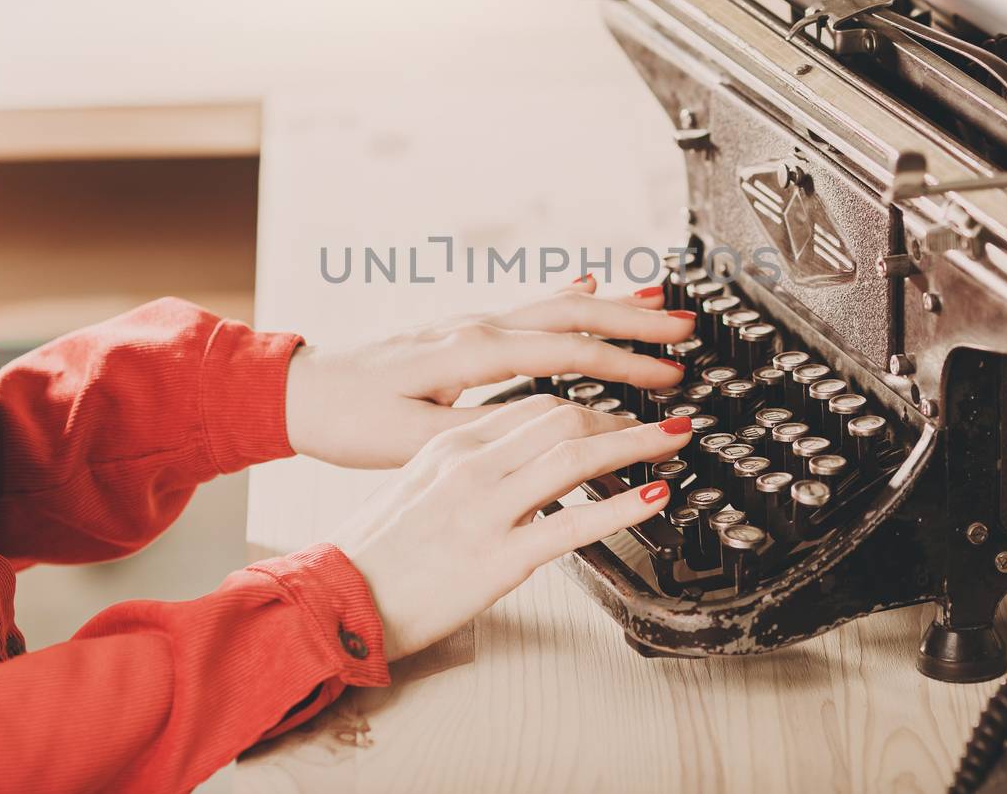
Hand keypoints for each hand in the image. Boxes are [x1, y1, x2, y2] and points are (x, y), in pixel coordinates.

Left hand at [284, 278, 694, 467]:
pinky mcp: (465, 331)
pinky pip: (532, 306)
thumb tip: (541, 429)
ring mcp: (472, 324)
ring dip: (611, 302)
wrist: (304, 392)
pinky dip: (568, 294)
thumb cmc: (350, 420)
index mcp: (470, 354)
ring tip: (661, 301)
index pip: (565, 352)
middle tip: (688, 329)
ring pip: (556, 304)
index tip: (667, 381)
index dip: (623, 366)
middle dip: (634, 321)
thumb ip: (480, 429)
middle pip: (572, 313)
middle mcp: (476, 328)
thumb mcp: (413, 440)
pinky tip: (588, 282)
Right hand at [330, 395, 690, 659]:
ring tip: (673, 443)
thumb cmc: (373, 555)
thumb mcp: (417, 491)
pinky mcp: (496, 558)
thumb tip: (519, 468)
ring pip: (573, 454)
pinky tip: (657, 498)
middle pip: (561, 416)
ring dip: (634, 443)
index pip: (533, 406)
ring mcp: (484, 509)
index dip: (589, 404)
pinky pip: (573, 523)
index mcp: (449, 446)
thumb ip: (468, 471)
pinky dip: (623, 505)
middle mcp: (469, 465)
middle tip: (659, 425)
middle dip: (620, 416)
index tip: (621, 412)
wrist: (334, 602)